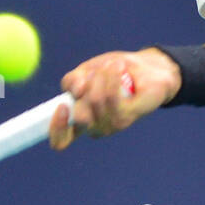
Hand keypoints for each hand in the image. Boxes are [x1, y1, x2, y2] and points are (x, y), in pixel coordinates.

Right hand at [49, 47, 181, 149]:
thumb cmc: (115, 70)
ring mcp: (112, 125)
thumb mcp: (87, 70)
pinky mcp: (128, 117)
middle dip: (85, 86)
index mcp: (79, 120)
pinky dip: (113, 79)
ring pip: (95, 101)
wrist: (148, 67)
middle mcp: (94, 127)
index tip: (62, 106)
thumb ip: (72, 80)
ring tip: (114, 65)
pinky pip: (112, 98)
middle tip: (96, 71)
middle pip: (79, 116)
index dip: (56, 128)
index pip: (61, 139)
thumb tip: (74, 91)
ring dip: (101, 76)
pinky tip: (119, 68)